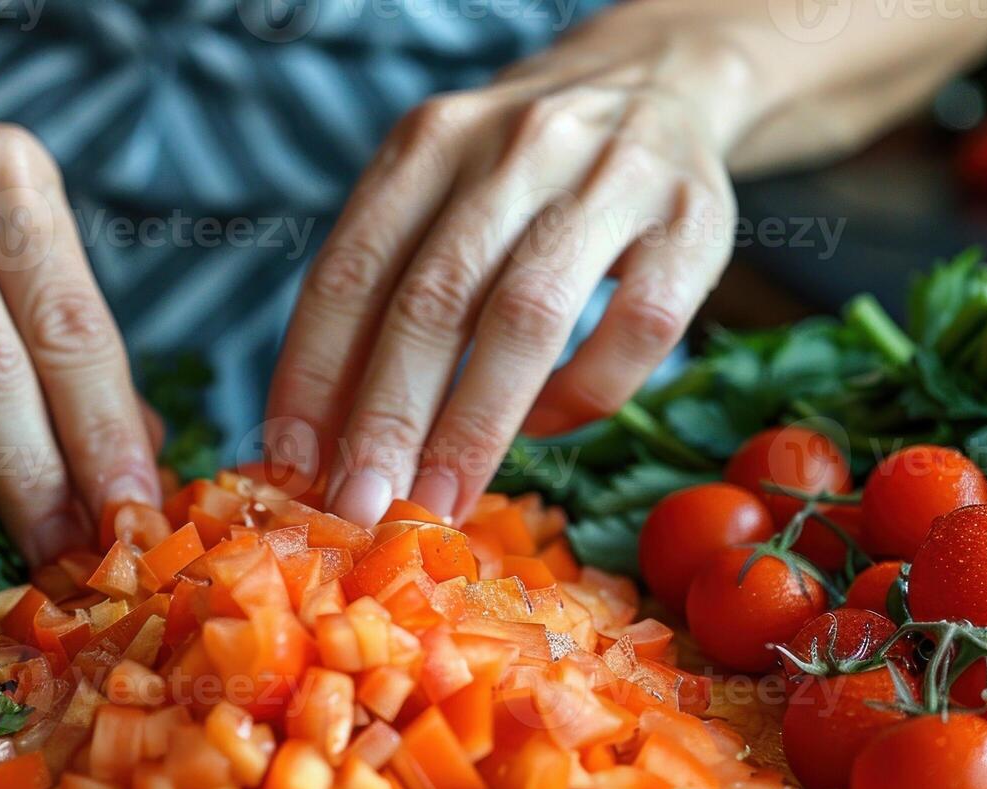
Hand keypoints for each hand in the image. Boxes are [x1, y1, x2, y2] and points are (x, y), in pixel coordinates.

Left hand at [265, 33, 747, 525]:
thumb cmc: (519, 176)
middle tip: (359, 507)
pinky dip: (577, 394)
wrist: (657, 84)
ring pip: (526, 318)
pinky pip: (633, 331)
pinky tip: (541, 425)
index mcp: (429, 142)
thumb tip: (322, 441)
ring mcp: (611, 179)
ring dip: (472, 426)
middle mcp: (515, 148)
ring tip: (437, 500)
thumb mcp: (438, 195)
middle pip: (434, 301)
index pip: (351, 271)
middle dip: (388, 419)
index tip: (292, 464)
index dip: (313, 375)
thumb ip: (385, 292)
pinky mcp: (694, 224)